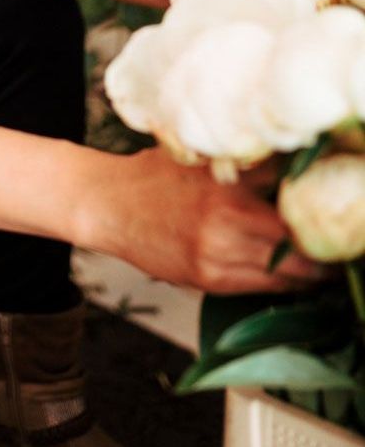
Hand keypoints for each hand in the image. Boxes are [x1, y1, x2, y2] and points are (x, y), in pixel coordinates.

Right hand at [83, 146, 329, 293]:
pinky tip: (292, 276)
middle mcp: (225, 219)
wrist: (107, 204)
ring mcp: (217, 253)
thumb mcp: (202, 158)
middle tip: (339, 243)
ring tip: (325, 265)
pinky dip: (282, 284)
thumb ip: (247, 165)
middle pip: (299, 242)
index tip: (338, 212)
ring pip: (286, 273)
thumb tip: (299, 165)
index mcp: (228, 182)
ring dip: (311, 271)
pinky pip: (261, 288)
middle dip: (324, 247)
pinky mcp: (207, 278)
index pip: (294, 200)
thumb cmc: (153, 175)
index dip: (320, 209)